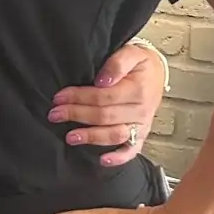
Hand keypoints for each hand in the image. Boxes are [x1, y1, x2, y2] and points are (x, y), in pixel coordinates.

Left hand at [49, 41, 165, 166]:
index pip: (103, 97)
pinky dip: (118, 158)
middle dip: (77, 115)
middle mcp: (141, 110)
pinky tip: (102, 160)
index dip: (79, 97)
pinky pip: (132, 150)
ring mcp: (141, 125)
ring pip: (114, 135)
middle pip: (104, 116)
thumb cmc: (140, 64)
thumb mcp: (131, 53)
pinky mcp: (141, 135)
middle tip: (55, 114)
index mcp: (138, 90)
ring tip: (70, 137)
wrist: (157, 73)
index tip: (59, 97)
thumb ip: (117, 63)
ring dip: (91, 137)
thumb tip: (103, 80)